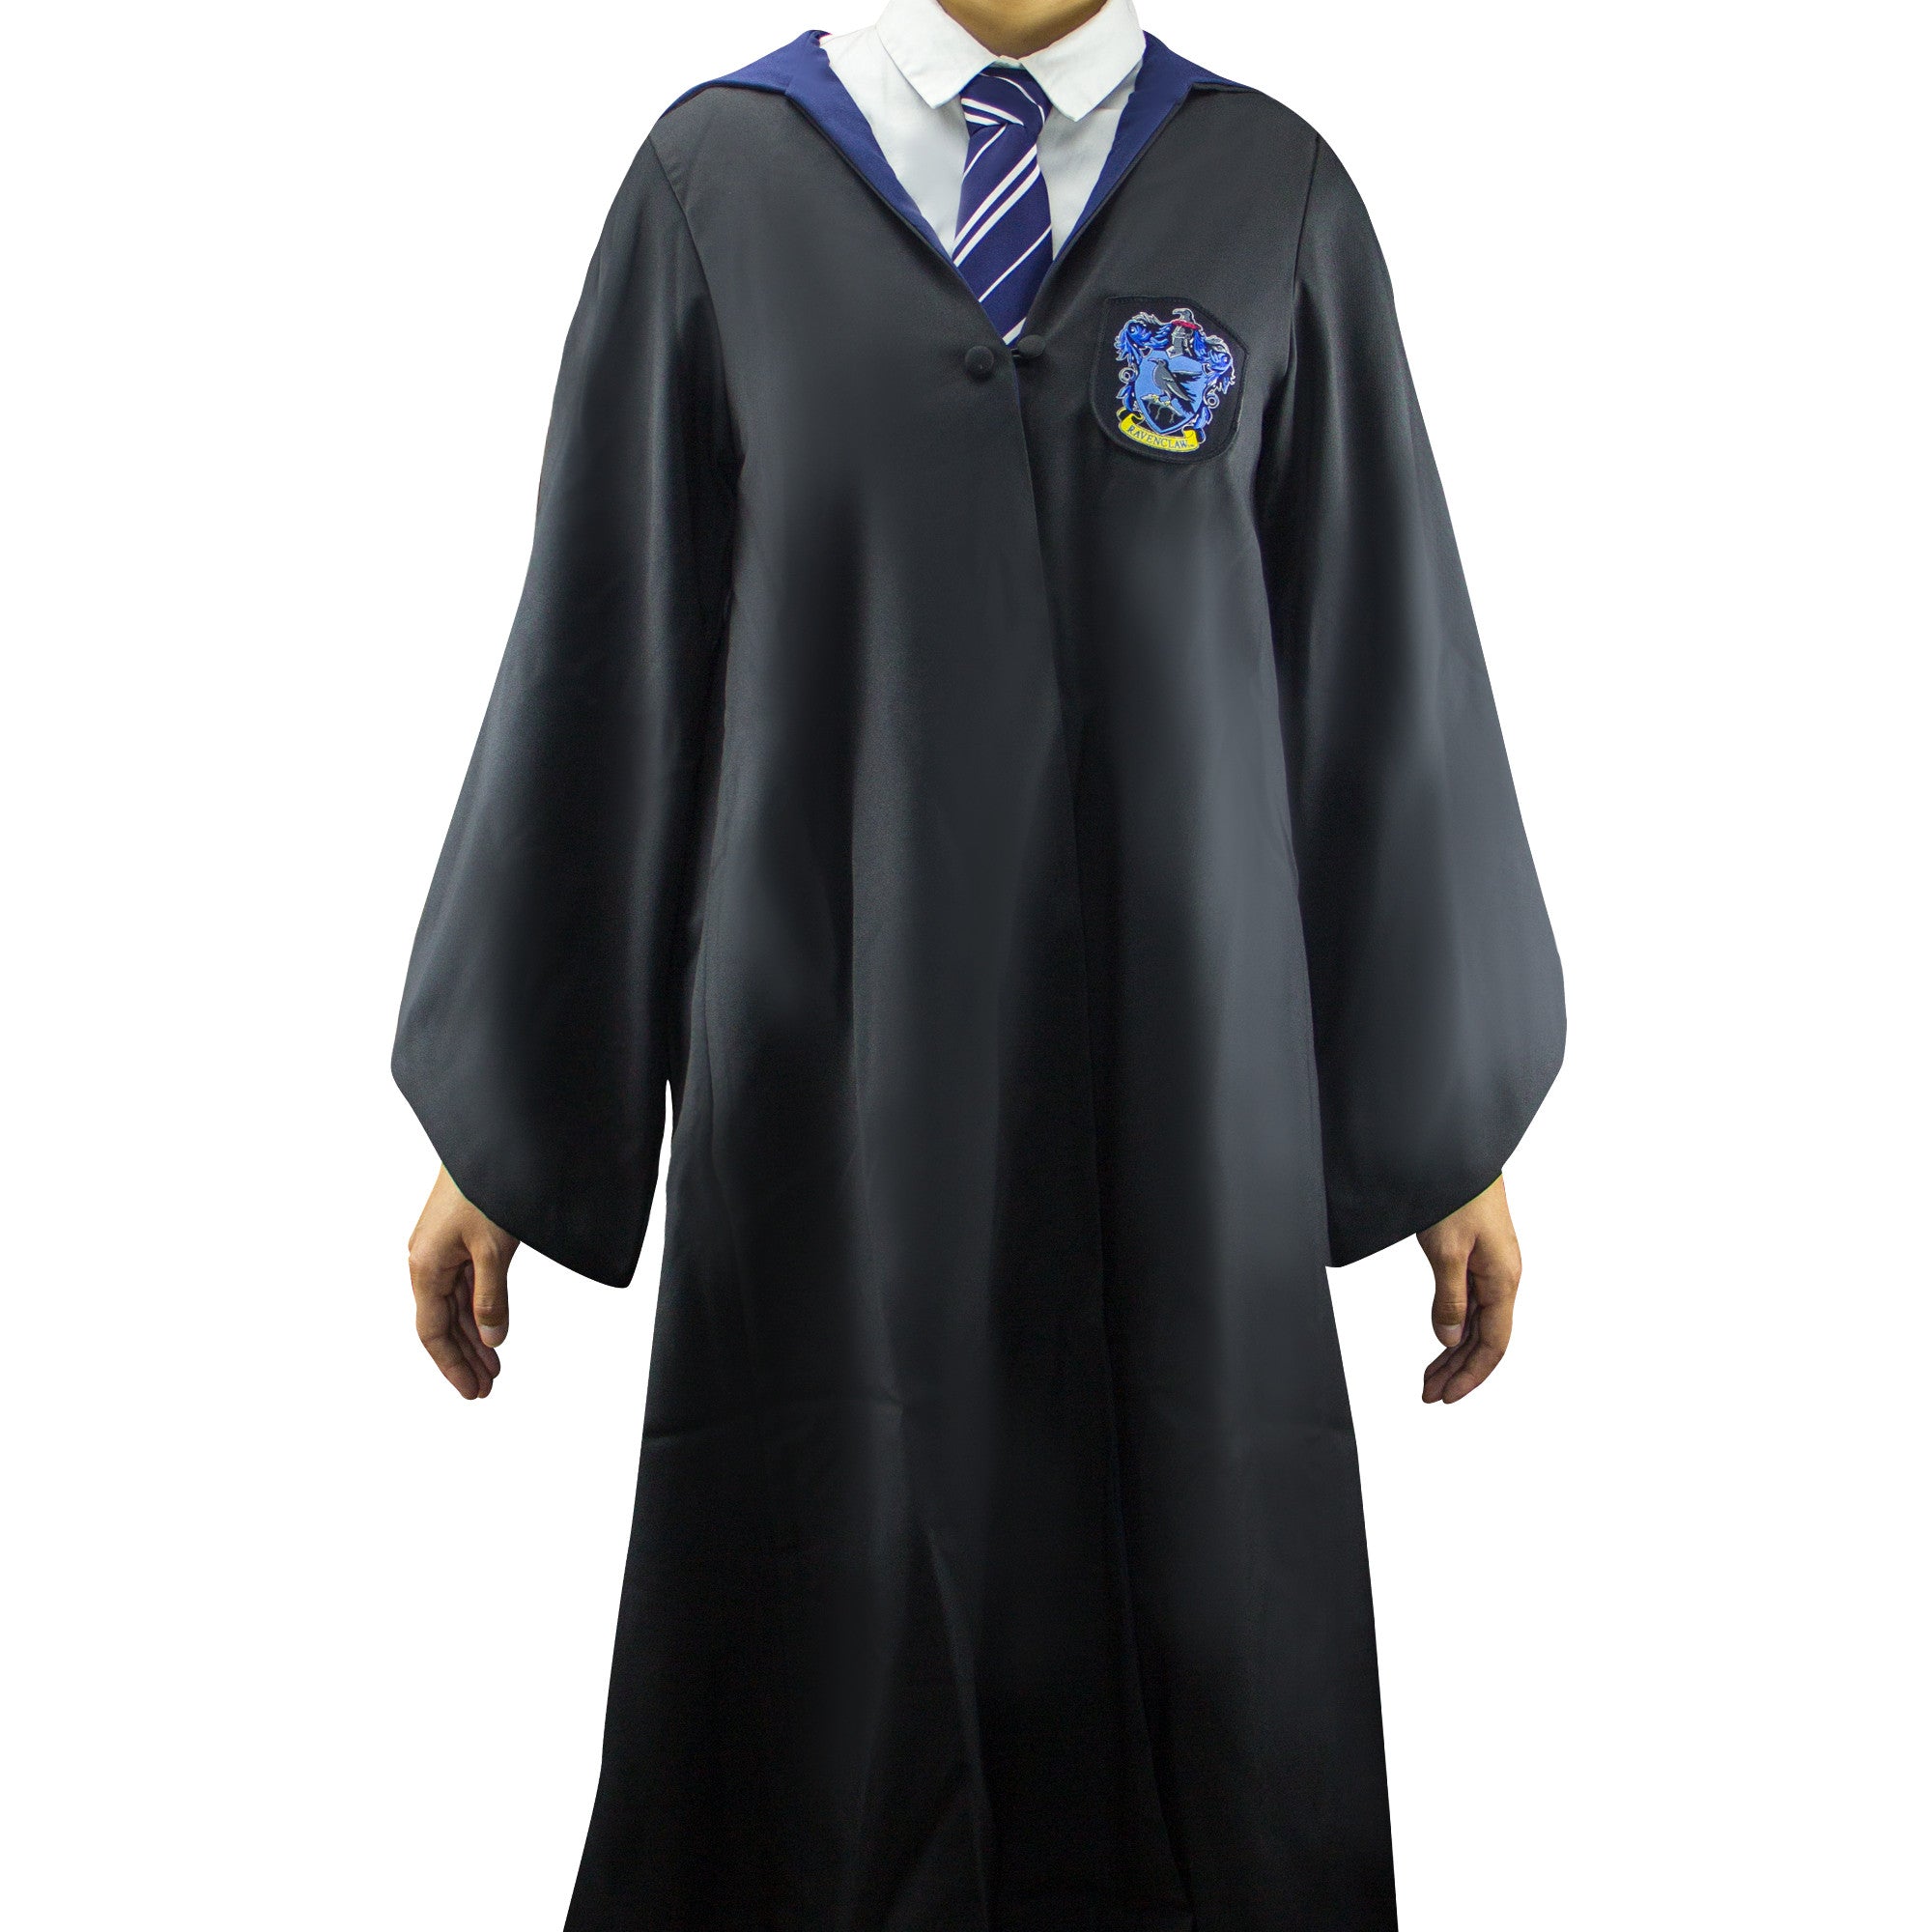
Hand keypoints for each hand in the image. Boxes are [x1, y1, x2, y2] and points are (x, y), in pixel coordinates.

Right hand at [407, 1166, 517, 1398]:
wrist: (490, 1139)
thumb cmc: (488, 1187)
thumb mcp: (494, 1249)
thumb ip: (491, 1296)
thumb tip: (492, 1339)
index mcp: (425, 1266)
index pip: (433, 1331)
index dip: (452, 1364)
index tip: (473, 1391)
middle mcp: (426, 1260)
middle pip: (442, 1322)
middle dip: (464, 1357)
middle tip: (488, 1388)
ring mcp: (441, 1248)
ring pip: (455, 1305)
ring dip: (474, 1336)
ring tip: (494, 1367)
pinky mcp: (457, 1237)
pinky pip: (464, 1284)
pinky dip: (479, 1309)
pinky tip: (491, 1327)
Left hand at [1417, 1175, 1522, 1404]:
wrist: (1457, 1154)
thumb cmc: (1456, 1194)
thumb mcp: (1447, 1249)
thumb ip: (1450, 1297)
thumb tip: (1451, 1339)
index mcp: (1503, 1280)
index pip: (1494, 1344)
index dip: (1472, 1375)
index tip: (1446, 1397)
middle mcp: (1503, 1279)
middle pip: (1485, 1339)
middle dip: (1458, 1371)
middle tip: (1428, 1394)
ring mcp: (1491, 1269)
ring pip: (1477, 1324)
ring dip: (1454, 1353)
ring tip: (1429, 1378)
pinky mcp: (1477, 1259)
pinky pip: (1470, 1304)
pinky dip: (1454, 1327)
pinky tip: (1442, 1341)